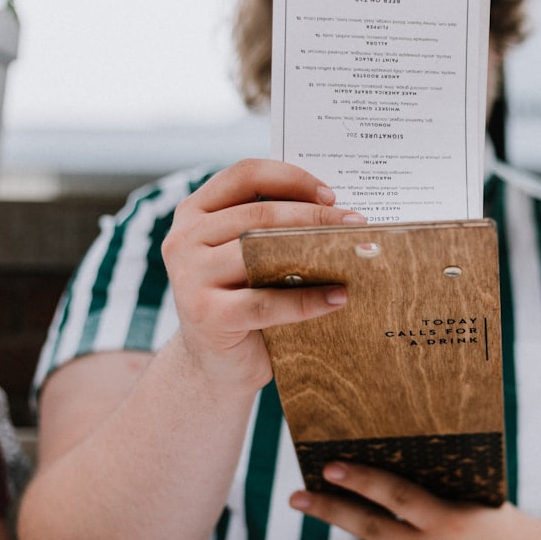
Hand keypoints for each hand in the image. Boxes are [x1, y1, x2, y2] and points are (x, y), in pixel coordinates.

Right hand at [161, 159, 365, 389]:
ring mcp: (190, 276)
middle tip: (356, 224)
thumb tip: (339, 218)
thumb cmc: (242, 301)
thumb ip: (272, 233)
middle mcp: (184, 238)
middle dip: (315, 216)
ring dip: (314, 251)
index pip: (245, 175)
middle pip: (259, 212)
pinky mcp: (207, 314)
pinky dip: (307, 300)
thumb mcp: (248, 258)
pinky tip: (338, 298)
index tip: (330, 195)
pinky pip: (267, 302)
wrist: (215, 364)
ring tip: (354, 256)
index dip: (291, 178)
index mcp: (195, 212)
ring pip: (260, 251)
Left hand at [289, 462, 540, 539]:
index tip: (329, 467)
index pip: (392, 494)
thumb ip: (433, 492)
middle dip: (328, 509)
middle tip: (299, 497)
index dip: (358, 479)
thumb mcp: (474, 499)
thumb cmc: (504, 526)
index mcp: (448, 520)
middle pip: (366, 528)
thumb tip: (379, 473)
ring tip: (367, 532)